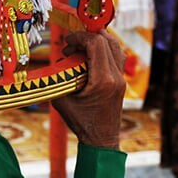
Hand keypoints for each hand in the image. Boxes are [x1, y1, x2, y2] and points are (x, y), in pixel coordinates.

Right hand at [51, 31, 125, 149]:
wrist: (100, 140)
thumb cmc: (81, 122)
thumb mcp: (61, 99)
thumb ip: (57, 78)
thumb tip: (56, 61)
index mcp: (102, 80)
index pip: (96, 44)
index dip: (80, 37)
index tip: (67, 42)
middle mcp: (115, 77)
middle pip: (107, 41)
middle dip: (87, 37)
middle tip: (71, 45)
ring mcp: (121, 79)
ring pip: (115, 46)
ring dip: (97, 41)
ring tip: (80, 46)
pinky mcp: (121, 81)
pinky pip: (117, 56)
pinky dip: (105, 49)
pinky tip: (91, 55)